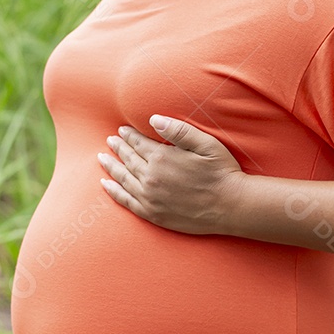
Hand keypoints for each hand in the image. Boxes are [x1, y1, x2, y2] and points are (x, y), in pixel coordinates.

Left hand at [97, 115, 245, 234]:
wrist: (231, 206)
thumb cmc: (222, 172)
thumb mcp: (205, 144)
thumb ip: (178, 131)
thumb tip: (153, 119)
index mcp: (162, 158)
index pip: (139, 143)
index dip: (129, 135)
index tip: (121, 130)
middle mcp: (151, 177)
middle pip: (128, 159)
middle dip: (118, 148)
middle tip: (110, 140)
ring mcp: (150, 197)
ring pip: (123, 178)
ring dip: (111, 166)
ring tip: (102, 158)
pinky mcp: (152, 214)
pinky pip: (126, 201)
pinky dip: (113, 191)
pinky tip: (105, 185)